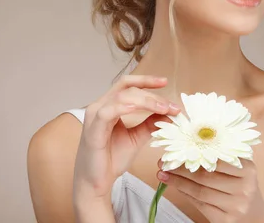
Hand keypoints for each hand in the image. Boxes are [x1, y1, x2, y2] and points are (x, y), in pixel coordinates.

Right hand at [73, 75, 180, 202]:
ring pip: (121, 97)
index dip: (146, 81)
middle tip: (171, 105)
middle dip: (151, 95)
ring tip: (163, 109)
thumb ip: (149, 124)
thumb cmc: (111, 159)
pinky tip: (139, 109)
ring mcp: (94, 116)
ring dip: (145, 101)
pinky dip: (124, 107)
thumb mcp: (136, 138)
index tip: (165, 82)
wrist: (96, 182)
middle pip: (127, 89)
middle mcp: (100, 106)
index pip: (127, 85)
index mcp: (109, 105)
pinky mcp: (92, 129)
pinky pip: (107, 112)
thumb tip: (169, 113)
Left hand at [156, 159, 263, 222]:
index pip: (215, 159)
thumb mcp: (241, 170)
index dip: (193, 154)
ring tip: (163, 174)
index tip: (176, 149)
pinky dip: (185, 194)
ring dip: (178, 182)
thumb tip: (189, 145)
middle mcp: (244, 188)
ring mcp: (235, 206)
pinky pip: (200, 205)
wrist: (256, 218)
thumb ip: (222, 157)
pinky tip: (175, 187)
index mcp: (248, 170)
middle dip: (180, 169)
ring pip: (200, 191)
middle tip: (163, 162)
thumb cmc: (242, 188)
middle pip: (205, 176)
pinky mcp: (226, 220)